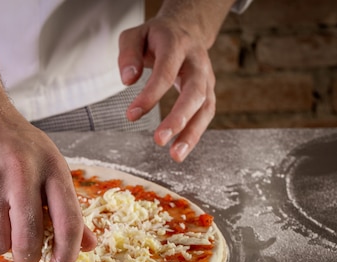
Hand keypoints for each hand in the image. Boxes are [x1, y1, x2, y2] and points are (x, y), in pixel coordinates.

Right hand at [0, 103, 96, 261]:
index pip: (68, 222)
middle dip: (29, 258)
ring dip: (2, 245)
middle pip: (28, 241)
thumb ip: (68, 207)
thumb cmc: (18, 144)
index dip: (68, 253)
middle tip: (27, 256)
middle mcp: (22, 175)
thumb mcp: (50, 165)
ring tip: (3, 227)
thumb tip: (89, 246)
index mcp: (51, 168)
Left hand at [118, 0, 234, 161]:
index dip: (150, 95)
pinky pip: (206, 115)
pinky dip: (195, 134)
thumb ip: (129, 55)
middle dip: (179, 118)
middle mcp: (197, 62)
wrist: (185, 29)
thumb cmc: (155, 37)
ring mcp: (207, 77)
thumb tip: (128, 80)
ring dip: (192, 133)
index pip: (166, 72)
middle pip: (194, 92)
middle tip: (159, 140)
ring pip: (206, 107)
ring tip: (175, 156)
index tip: (131, 115)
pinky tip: (179, 150)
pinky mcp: (208, 91)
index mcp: (177, 44)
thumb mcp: (135, 35)